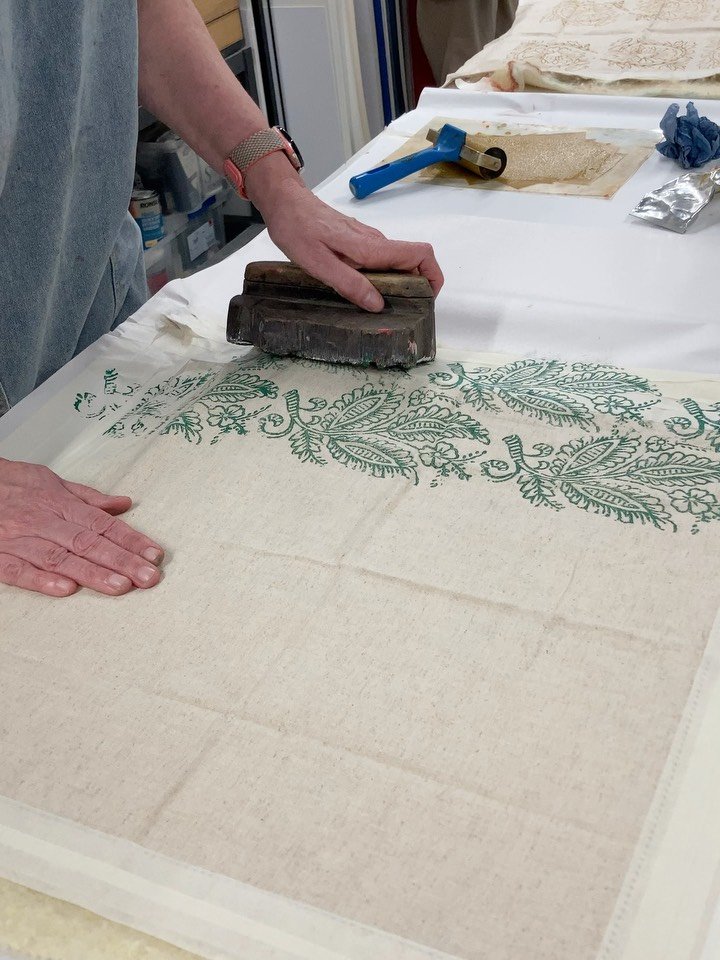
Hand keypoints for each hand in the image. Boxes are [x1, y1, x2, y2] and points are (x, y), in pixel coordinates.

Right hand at [0, 458, 163, 597]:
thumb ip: (87, 497)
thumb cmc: (10, 485)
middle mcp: (43, 520)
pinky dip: (42, 580)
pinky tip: (66, 590)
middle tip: (149, 577)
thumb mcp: (49, 481)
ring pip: (60, 558)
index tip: (154, 554)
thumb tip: (123, 504)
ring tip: (121, 587)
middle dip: (122, 561)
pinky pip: (20, 570)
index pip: (103, 524)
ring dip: (92, 574)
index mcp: (59, 503)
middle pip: (89, 542)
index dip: (131, 539)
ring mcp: (20, 539)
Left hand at [245, 156, 443, 310]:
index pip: (420, 254)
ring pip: (396, 260)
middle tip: (400, 310)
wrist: (284, 202)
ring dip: (398, 281)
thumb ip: (349, 284)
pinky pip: (380, 258)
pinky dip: (382, 275)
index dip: (433, 276)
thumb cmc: (297, 230)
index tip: (426, 297)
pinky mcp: (357, 239)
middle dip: (416, 285)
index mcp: (370, 247)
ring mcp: (367, 238)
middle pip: (413, 261)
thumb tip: (378, 305)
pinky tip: (363, 289)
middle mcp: (374, 241)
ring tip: (380, 305)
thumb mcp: (318, 264)